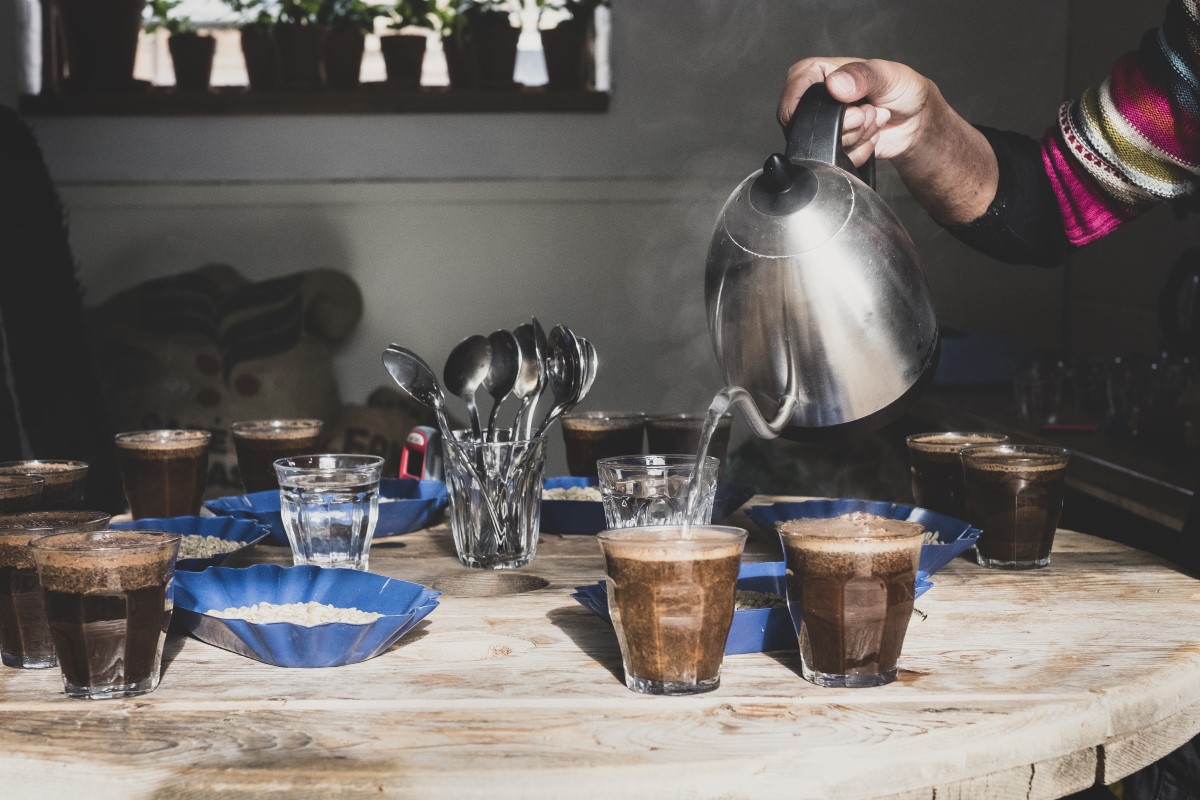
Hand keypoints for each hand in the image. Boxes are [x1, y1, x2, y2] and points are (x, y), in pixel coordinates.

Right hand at [777, 58, 937, 167]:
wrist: (915, 120)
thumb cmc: (902, 88)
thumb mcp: (887, 75)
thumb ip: (861, 76)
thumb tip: (835, 85)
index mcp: (818, 73)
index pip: (793, 91)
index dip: (810, 107)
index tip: (838, 111)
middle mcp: (815, 99)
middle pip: (807, 124)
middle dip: (844, 124)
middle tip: (867, 112)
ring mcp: (822, 125)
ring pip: (823, 144)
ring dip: (856, 136)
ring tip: (873, 118)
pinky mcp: (831, 147)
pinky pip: (834, 159)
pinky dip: (858, 151)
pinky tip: (870, 134)